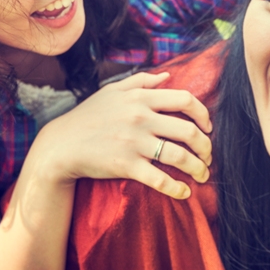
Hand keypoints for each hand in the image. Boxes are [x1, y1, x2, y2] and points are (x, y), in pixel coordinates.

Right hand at [32, 70, 211, 198]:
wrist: (60, 145)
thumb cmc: (88, 116)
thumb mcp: (112, 91)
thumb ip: (142, 81)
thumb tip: (169, 76)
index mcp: (141, 98)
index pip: (186, 100)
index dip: (203, 114)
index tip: (208, 127)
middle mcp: (140, 118)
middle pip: (189, 131)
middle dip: (206, 146)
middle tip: (208, 156)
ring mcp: (134, 142)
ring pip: (179, 156)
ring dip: (198, 168)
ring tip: (202, 175)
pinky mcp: (125, 165)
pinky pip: (159, 179)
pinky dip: (176, 188)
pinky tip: (184, 193)